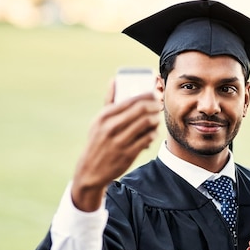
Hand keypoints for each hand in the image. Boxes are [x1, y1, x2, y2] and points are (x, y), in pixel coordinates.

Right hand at [71, 79, 160, 211]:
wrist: (91, 170)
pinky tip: (152, 132)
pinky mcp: (128, 154)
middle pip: (141, 109)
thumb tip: (114, 80)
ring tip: (156, 119)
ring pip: (146, 123)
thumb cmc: (98, 141)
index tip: (154, 94)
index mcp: (104, 116)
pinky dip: (153, 134)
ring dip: (155, 119)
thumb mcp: (98, 121)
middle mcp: (111, 127)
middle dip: (154, 106)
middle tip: (158, 106)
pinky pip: (147, 138)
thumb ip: (108, 101)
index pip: (131, 100)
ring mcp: (120, 141)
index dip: (146, 95)